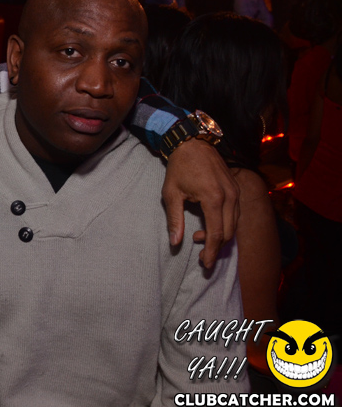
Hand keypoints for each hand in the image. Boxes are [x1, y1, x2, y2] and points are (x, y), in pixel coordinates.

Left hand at [162, 139, 239, 267]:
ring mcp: (236, 192)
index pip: (216, 233)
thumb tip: (175, 243)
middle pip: (229, 232)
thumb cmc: (179, 168)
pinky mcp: (236, 189)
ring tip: (199, 237)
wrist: (192, 143)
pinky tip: (209, 224)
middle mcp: (230, 196)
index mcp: (214, 198)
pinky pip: (235, 214)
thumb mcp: (171, 194)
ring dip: (220, 236)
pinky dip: (225, 224)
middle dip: (216, 247)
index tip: (204, 264)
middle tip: (201, 256)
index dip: (211, 251)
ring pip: (234, 224)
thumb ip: (175, 219)